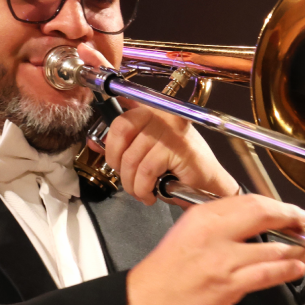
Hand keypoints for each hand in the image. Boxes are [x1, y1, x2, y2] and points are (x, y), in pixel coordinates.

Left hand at [99, 102, 241, 204]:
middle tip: (128, 179)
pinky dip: (143, 187)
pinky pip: (147, 170)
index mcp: (153, 111)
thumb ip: (124, 144)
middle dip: (118, 164)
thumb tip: (95, 144)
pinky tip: (150, 193)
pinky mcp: (179, 149)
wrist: (210, 184)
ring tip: (141, 191)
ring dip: (132, 183)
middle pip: (122, 135)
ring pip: (132, 158)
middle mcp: (163, 115)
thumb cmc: (181, 168)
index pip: (119, 118)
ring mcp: (172, 130)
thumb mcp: (148, 150)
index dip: (110, 142)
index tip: (112, 159)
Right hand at [125, 195, 304, 304]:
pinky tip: (299, 268)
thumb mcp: (188, 231)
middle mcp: (215, 233)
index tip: (289, 211)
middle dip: (292, 218)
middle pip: (264, 215)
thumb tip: (254, 220)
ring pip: (273, 249)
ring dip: (299, 250)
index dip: (277, 206)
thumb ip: (220, 223)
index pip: (250, 201)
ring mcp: (223, 260)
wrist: (144, 300)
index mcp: (203, 216)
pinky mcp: (229, 284)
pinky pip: (268, 274)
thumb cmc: (166, 269)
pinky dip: (288, 270)